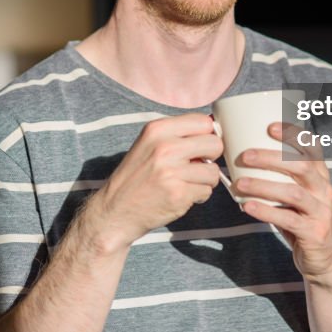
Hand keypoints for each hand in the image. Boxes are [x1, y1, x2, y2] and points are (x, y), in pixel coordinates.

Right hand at [89, 114, 223, 250]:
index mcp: (158, 129)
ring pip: (214, 171)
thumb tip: (215, 130)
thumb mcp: (150, 144)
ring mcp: (172, 172)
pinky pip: (207, 191)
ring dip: (204, 180)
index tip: (200, 146)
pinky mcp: (178, 194)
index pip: (203, 122)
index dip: (206, 135)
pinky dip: (198, 196)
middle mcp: (164, 147)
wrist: (115, 209)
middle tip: (196, 166)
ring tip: (185, 183)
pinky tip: (180, 195)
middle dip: (210, 157)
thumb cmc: (137, 176)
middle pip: (215, 144)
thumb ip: (178, 135)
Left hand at [233, 122, 331, 283]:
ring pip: (293, 192)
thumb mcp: (297, 196)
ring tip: (240, 183)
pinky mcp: (314, 233)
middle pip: (301, 166)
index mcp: (320, 177)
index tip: (270, 126)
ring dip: (264, 185)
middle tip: (245, 155)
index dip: (294, 134)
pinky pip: (288, 219)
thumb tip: (238, 160)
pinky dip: (266, 211)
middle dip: (272, 158)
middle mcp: (324, 190)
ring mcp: (322, 211)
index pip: (313, 148)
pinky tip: (247, 206)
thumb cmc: (302, 220)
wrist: (326, 260)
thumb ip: (279, 179)